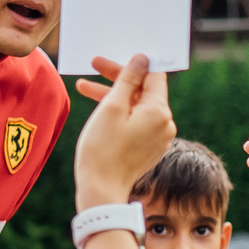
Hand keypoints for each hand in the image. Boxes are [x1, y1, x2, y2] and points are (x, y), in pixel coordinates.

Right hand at [72, 55, 174, 207]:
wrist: (101, 190)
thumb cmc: (102, 149)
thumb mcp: (111, 107)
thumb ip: (128, 80)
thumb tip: (142, 59)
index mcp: (160, 111)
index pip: (152, 75)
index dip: (131, 63)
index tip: (109, 58)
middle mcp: (165, 124)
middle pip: (143, 90)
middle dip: (117, 78)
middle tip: (92, 64)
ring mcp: (158, 138)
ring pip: (137, 106)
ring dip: (113, 95)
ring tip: (83, 87)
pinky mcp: (149, 148)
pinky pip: (137, 122)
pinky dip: (119, 113)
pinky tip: (98, 108)